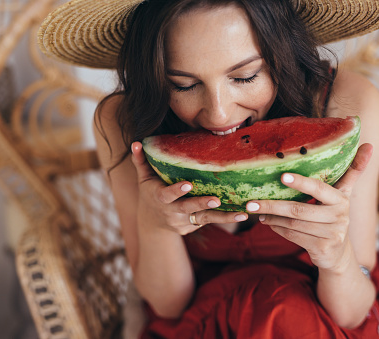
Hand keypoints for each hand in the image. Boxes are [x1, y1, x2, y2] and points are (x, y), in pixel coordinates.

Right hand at [131, 141, 247, 234]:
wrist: (152, 222)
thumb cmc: (150, 193)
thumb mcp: (143, 178)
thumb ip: (140, 161)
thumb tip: (136, 143)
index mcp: (160, 198)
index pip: (168, 195)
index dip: (177, 190)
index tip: (188, 184)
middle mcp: (172, 212)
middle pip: (188, 208)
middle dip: (202, 204)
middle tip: (217, 199)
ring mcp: (183, 221)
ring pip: (205, 218)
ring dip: (224, 217)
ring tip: (241, 214)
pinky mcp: (193, 227)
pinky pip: (210, 220)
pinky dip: (226, 218)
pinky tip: (242, 214)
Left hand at [246, 143, 372, 270]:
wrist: (338, 253)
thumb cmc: (332, 215)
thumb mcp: (342, 194)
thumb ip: (353, 171)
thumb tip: (370, 145)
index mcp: (342, 198)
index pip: (318, 188)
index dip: (301, 183)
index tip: (282, 176)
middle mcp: (340, 215)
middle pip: (298, 208)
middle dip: (272, 205)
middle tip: (251, 202)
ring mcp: (332, 233)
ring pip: (293, 223)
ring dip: (271, 217)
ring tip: (256, 211)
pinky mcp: (322, 248)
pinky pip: (293, 235)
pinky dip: (277, 228)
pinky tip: (268, 223)